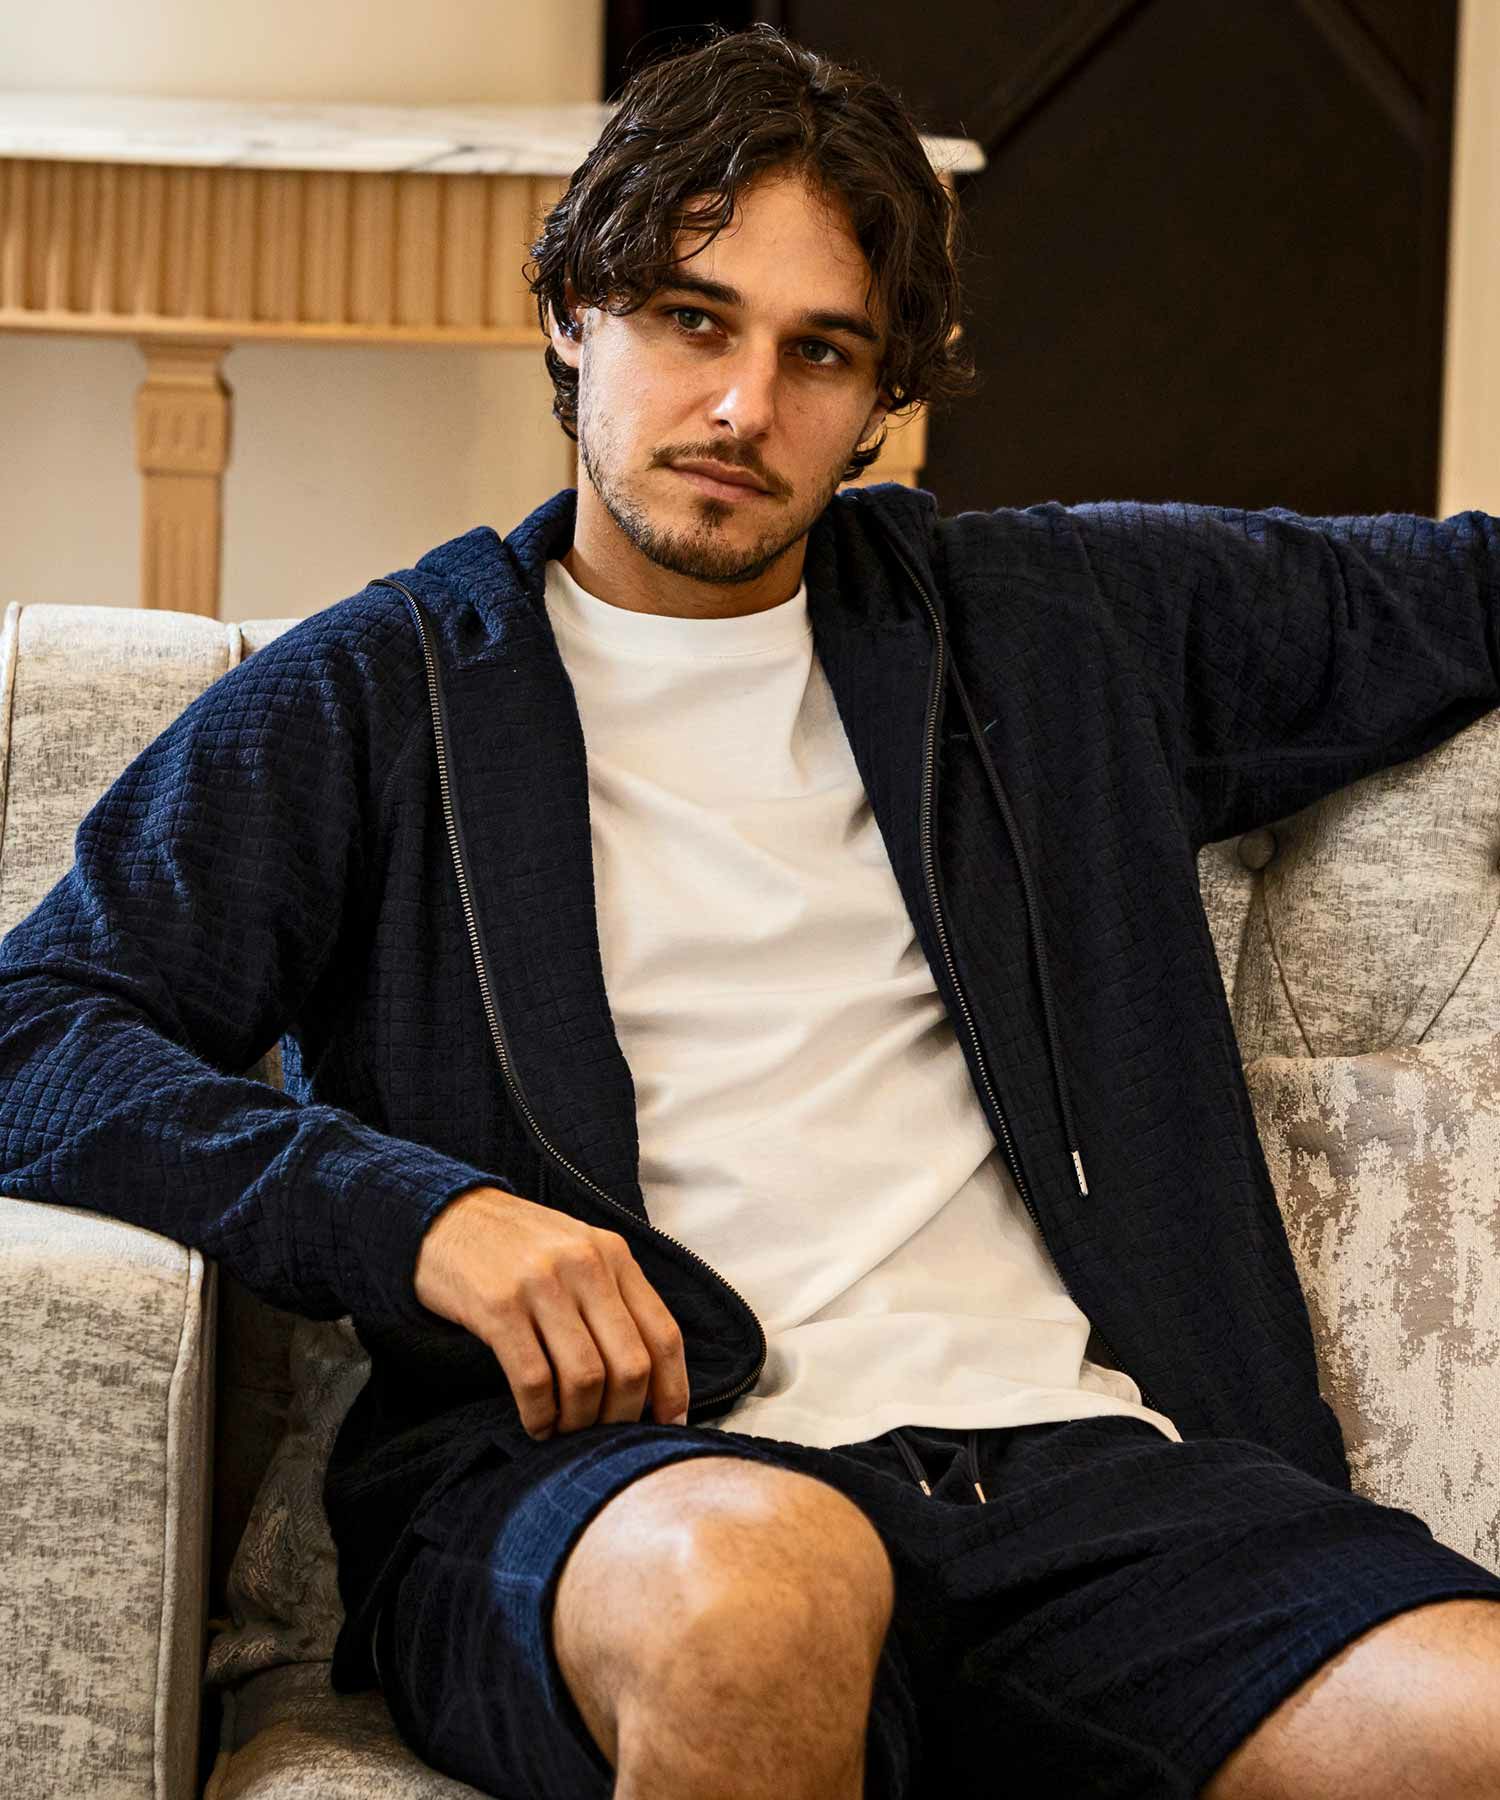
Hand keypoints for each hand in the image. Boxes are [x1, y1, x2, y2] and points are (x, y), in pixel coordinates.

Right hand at [414, 1184, 690, 1438]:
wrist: (446, 1215)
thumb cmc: (517, 1247)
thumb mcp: (578, 1253)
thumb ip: (613, 1299)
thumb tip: (646, 1378)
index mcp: (613, 1254)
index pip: (663, 1333)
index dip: (672, 1389)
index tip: (668, 1425)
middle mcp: (585, 1265)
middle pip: (630, 1364)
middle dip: (623, 1414)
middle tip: (605, 1433)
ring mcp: (541, 1284)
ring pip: (585, 1378)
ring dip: (580, 1420)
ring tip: (566, 1429)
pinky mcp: (497, 1306)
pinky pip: (533, 1379)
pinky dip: (540, 1415)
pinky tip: (536, 1424)